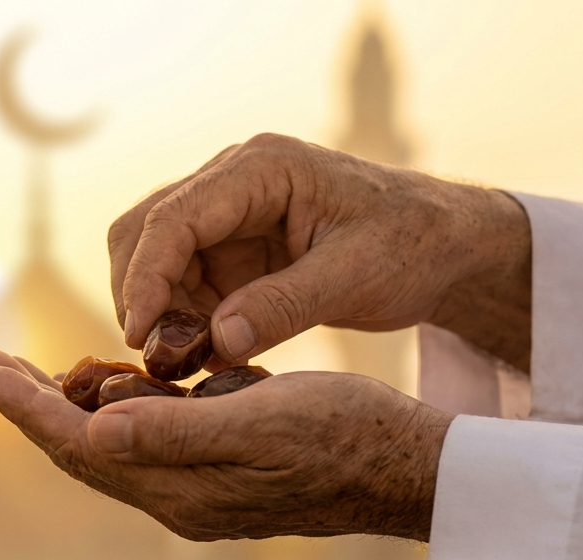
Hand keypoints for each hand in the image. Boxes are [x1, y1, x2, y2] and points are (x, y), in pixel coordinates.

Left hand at [0, 348, 452, 541]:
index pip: (78, 442)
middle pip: (80, 447)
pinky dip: (115, 409)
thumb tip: (95, 433)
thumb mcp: (264, 421)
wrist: (408, 469)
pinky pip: (145, 440)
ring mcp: (196, 489)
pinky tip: (113, 383)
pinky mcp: (217, 474)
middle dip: (29, 403)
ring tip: (30, 370)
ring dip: (67, 405)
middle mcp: (177, 497)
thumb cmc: (347, 435)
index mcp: (180, 487)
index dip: (24, 403)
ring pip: (109, 445)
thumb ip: (176, 432)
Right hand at [110, 133, 532, 371]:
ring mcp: (226, 217)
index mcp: (261, 168)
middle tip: (154, 361)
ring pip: (153, 260)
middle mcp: (231, 182)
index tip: (139, 336)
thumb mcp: (357, 277)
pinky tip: (204, 360)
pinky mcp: (229, 252)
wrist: (443, 246)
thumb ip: (285, 306)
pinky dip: (181, 323)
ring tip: (183, 367)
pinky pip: (182, 286)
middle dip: (139, 295)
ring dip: (158, 314)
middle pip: (144, 230)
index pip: (174, 216)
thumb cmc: (412, 245)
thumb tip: (217, 341)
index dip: (146, 277)